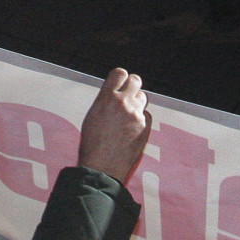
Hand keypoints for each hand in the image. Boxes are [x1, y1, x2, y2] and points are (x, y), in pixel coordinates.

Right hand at [77, 68, 150, 183]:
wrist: (102, 165)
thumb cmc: (92, 143)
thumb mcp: (92, 115)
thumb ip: (105, 101)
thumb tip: (112, 94)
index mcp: (107, 97)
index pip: (120, 74)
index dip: (120, 78)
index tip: (120, 84)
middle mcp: (123, 102)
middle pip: (136, 80)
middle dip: (132, 86)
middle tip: (128, 95)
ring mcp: (136, 114)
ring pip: (143, 97)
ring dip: (137, 103)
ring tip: (128, 115)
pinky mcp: (145, 126)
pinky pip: (147, 115)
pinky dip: (142, 118)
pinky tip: (133, 128)